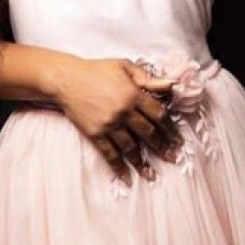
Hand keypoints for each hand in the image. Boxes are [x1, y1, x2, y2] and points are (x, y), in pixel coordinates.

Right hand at [54, 57, 182, 183]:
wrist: (67, 79)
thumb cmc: (97, 70)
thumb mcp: (125, 66)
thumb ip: (148, 77)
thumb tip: (171, 85)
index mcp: (133, 94)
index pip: (158, 114)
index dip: (170, 128)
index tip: (177, 138)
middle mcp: (123, 112)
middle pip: (148, 133)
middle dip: (162, 147)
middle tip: (172, 158)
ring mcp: (109, 125)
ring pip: (131, 148)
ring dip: (143, 162)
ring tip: (153, 174)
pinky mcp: (95, 134)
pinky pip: (110, 154)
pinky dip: (119, 167)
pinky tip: (127, 177)